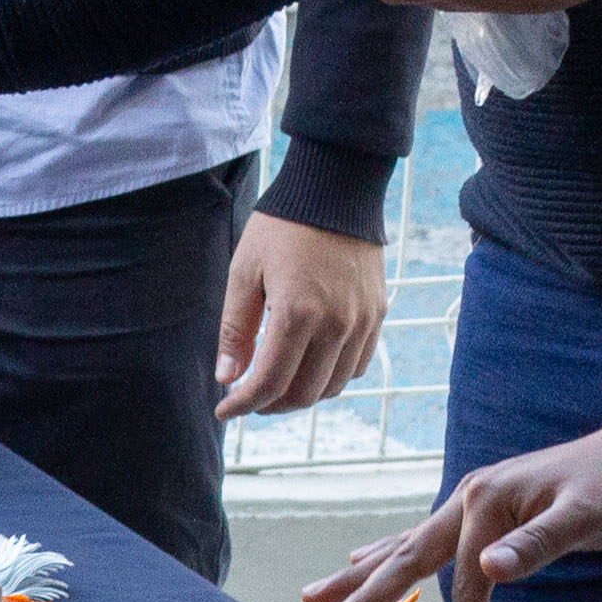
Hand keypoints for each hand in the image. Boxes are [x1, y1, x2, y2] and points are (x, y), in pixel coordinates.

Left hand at [216, 214, 386, 420]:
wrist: (335, 190)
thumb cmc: (282, 227)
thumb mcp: (244, 271)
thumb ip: (235, 329)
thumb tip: (228, 377)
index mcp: (298, 313)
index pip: (269, 382)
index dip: (243, 405)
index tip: (225, 410)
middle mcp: (336, 324)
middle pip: (304, 394)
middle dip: (270, 405)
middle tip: (249, 399)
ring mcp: (362, 321)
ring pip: (333, 386)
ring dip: (301, 395)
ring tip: (276, 385)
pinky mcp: (377, 314)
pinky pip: (356, 365)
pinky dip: (331, 377)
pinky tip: (309, 366)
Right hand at [302, 406, 601, 601]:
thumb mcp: (586, 517)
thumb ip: (536, 544)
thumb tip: (487, 570)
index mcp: (487, 501)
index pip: (466, 583)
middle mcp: (467, 497)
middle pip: (406, 556)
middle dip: (363, 595)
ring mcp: (469, 499)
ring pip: (403, 544)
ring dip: (359, 572)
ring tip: (315, 594)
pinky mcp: (479, 506)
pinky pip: (421, 536)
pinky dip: (389, 551)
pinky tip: (364, 555)